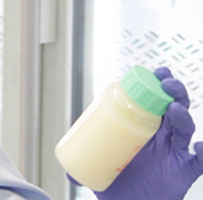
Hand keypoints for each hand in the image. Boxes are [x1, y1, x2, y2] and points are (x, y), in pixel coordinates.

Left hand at [90, 67, 202, 199]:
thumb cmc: (117, 184)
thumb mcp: (96, 169)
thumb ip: (81, 168)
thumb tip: (66, 171)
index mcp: (140, 128)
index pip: (150, 101)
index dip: (153, 85)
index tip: (152, 72)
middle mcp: (160, 136)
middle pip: (172, 107)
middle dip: (173, 91)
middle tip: (166, 81)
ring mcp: (173, 152)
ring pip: (184, 128)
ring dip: (182, 116)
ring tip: (174, 107)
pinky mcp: (183, 171)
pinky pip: (199, 162)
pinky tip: (199, 146)